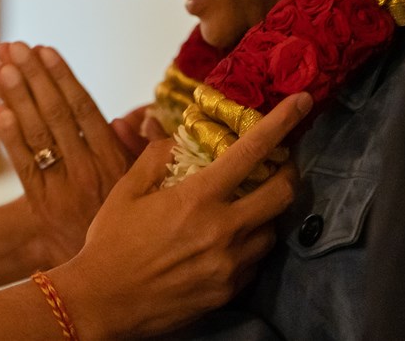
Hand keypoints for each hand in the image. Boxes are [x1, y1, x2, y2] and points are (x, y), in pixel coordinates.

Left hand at [0, 42, 132, 265]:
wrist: (107, 277)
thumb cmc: (129, 220)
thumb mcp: (144, 182)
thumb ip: (138, 147)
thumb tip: (132, 115)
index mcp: (114, 160)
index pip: (84, 110)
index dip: (63, 77)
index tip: (45, 49)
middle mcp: (88, 171)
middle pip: (56, 115)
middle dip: (33, 77)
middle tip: (13, 46)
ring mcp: (62, 189)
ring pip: (37, 136)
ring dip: (16, 98)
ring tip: (1, 66)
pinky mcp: (41, 205)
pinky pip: (24, 167)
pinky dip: (10, 138)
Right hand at [54, 91, 310, 339]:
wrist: (102, 302)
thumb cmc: (110, 243)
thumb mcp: (125, 191)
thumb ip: (156, 158)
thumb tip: (178, 138)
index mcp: (197, 198)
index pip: (252, 151)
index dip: (281, 122)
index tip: (301, 102)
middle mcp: (223, 231)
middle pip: (283, 194)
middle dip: (287, 174)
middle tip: (277, 166)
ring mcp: (230, 265)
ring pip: (272, 230)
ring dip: (266, 213)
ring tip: (245, 206)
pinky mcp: (229, 292)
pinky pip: (255, 261)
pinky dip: (250, 244)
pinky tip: (227, 241)